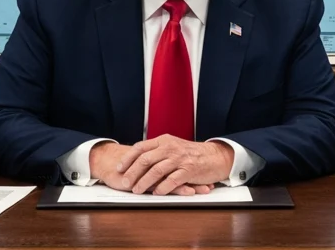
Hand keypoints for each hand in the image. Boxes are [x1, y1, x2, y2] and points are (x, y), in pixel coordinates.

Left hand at [116, 134, 233, 194]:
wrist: (215, 156)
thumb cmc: (191, 154)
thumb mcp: (173, 147)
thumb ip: (157, 151)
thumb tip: (137, 160)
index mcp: (164, 141)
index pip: (140, 147)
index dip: (128, 158)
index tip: (119, 168)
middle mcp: (170, 148)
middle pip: (145, 159)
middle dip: (132, 172)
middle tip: (125, 182)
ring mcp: (180, 159)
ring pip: (156, 170)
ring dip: (144, 182)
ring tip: (137, 190)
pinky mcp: (189, 170)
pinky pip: (172, 180)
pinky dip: (162, 187)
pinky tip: (156, 193)